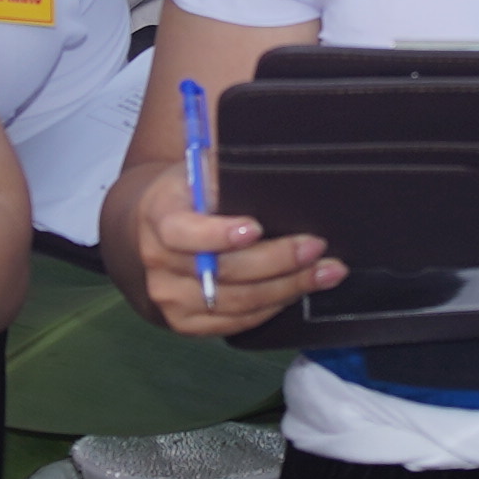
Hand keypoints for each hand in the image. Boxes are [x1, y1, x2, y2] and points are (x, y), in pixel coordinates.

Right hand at [121, 165, 331, 339]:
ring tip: (326, 271)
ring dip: (288, 287)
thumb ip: (224, 167)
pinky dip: (273, 307)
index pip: (181, 232)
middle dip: (277, 260)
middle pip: (222, 272)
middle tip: (316, 246)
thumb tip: (271, 155)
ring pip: (237, 302)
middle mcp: (157, 261)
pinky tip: (299, 290)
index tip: (256, 228)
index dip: (218, 234)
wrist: (152, 233)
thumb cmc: (188, 194)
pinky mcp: (185, 323)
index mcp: (158, 216)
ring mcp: (170, 298)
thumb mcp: (197, 169)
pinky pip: (237, 323)